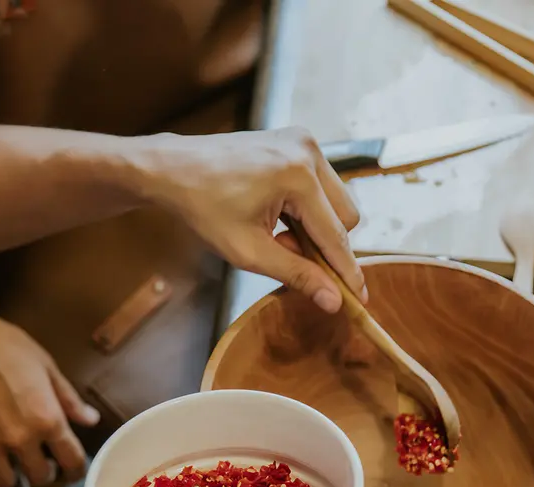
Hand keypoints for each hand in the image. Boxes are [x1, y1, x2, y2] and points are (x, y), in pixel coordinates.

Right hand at [0, 276, 97, 486]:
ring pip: (3, 483)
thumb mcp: (45, 365)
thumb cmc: (4, 344)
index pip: (72, 461)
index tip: (73, 471)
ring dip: (9, 476)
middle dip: (43, 474)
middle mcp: (20, 439)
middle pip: (38, 478)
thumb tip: (91, 420)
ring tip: (7, 463)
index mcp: (47, 420)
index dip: (76, 471)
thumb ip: (68, 398)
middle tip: (38, 462)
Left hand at [138, 127, 364, 312]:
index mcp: (298, 176)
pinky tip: (277, 214)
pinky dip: (307, 207)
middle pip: (346, 216)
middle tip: (285, 253)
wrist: (173, 169)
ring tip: (276, 233)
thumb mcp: (248, 251)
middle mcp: (309, 151)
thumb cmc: (203, 208)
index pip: (336, 236)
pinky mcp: (297, 139)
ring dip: (316, 226)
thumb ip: (296, 274)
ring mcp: (304, 141)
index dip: (347, 272)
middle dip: (324, 243)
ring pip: (337, 200)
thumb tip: (333, 300)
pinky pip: (321, 184)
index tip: (360, 300)